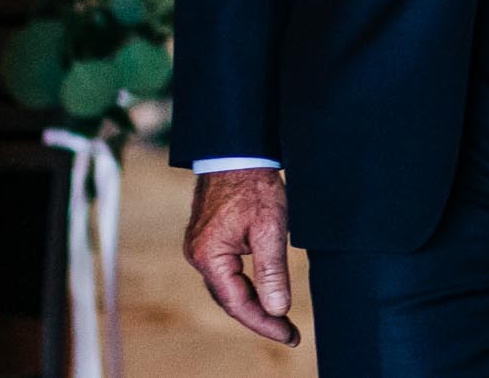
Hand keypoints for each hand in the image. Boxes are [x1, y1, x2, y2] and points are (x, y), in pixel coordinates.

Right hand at [183, 168, 298, 345]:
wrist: (237, 152)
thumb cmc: (254, 185)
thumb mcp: (271, 229)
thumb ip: (272, 272)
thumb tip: (278, 309)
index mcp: (209, 257)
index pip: (238, 303)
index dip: (265, 323)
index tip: (289, 336)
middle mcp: (199, 256)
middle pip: (230, 299)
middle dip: (260, 317)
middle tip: (289, 333)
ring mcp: (201, 248)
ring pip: (228, 287)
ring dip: (253, 303)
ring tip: (280, 320)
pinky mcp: (209, 240)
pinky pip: (228, 273)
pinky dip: (246, 286)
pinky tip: (264, 292)